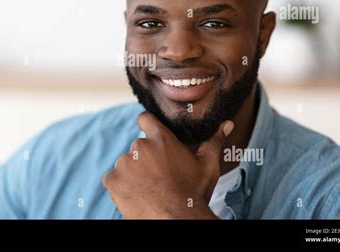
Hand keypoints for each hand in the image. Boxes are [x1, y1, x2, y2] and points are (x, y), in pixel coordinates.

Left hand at [102, 112, 234, 218]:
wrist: (177, 220)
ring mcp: (124, 163)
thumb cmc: (194, 193)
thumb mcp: (207, 165)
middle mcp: (140, 146)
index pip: (145, 119)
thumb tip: (227, 124)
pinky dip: (121, 186)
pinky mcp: (112, 180)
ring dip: (132, 173)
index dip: (147, 126)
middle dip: (145, 159)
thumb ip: (214, 141)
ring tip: (149, 188)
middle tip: (158, 176)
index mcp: (161, 138)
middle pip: (137, 148)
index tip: (150, 137)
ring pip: (125, 164)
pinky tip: (137, 195)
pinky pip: (113, 178)